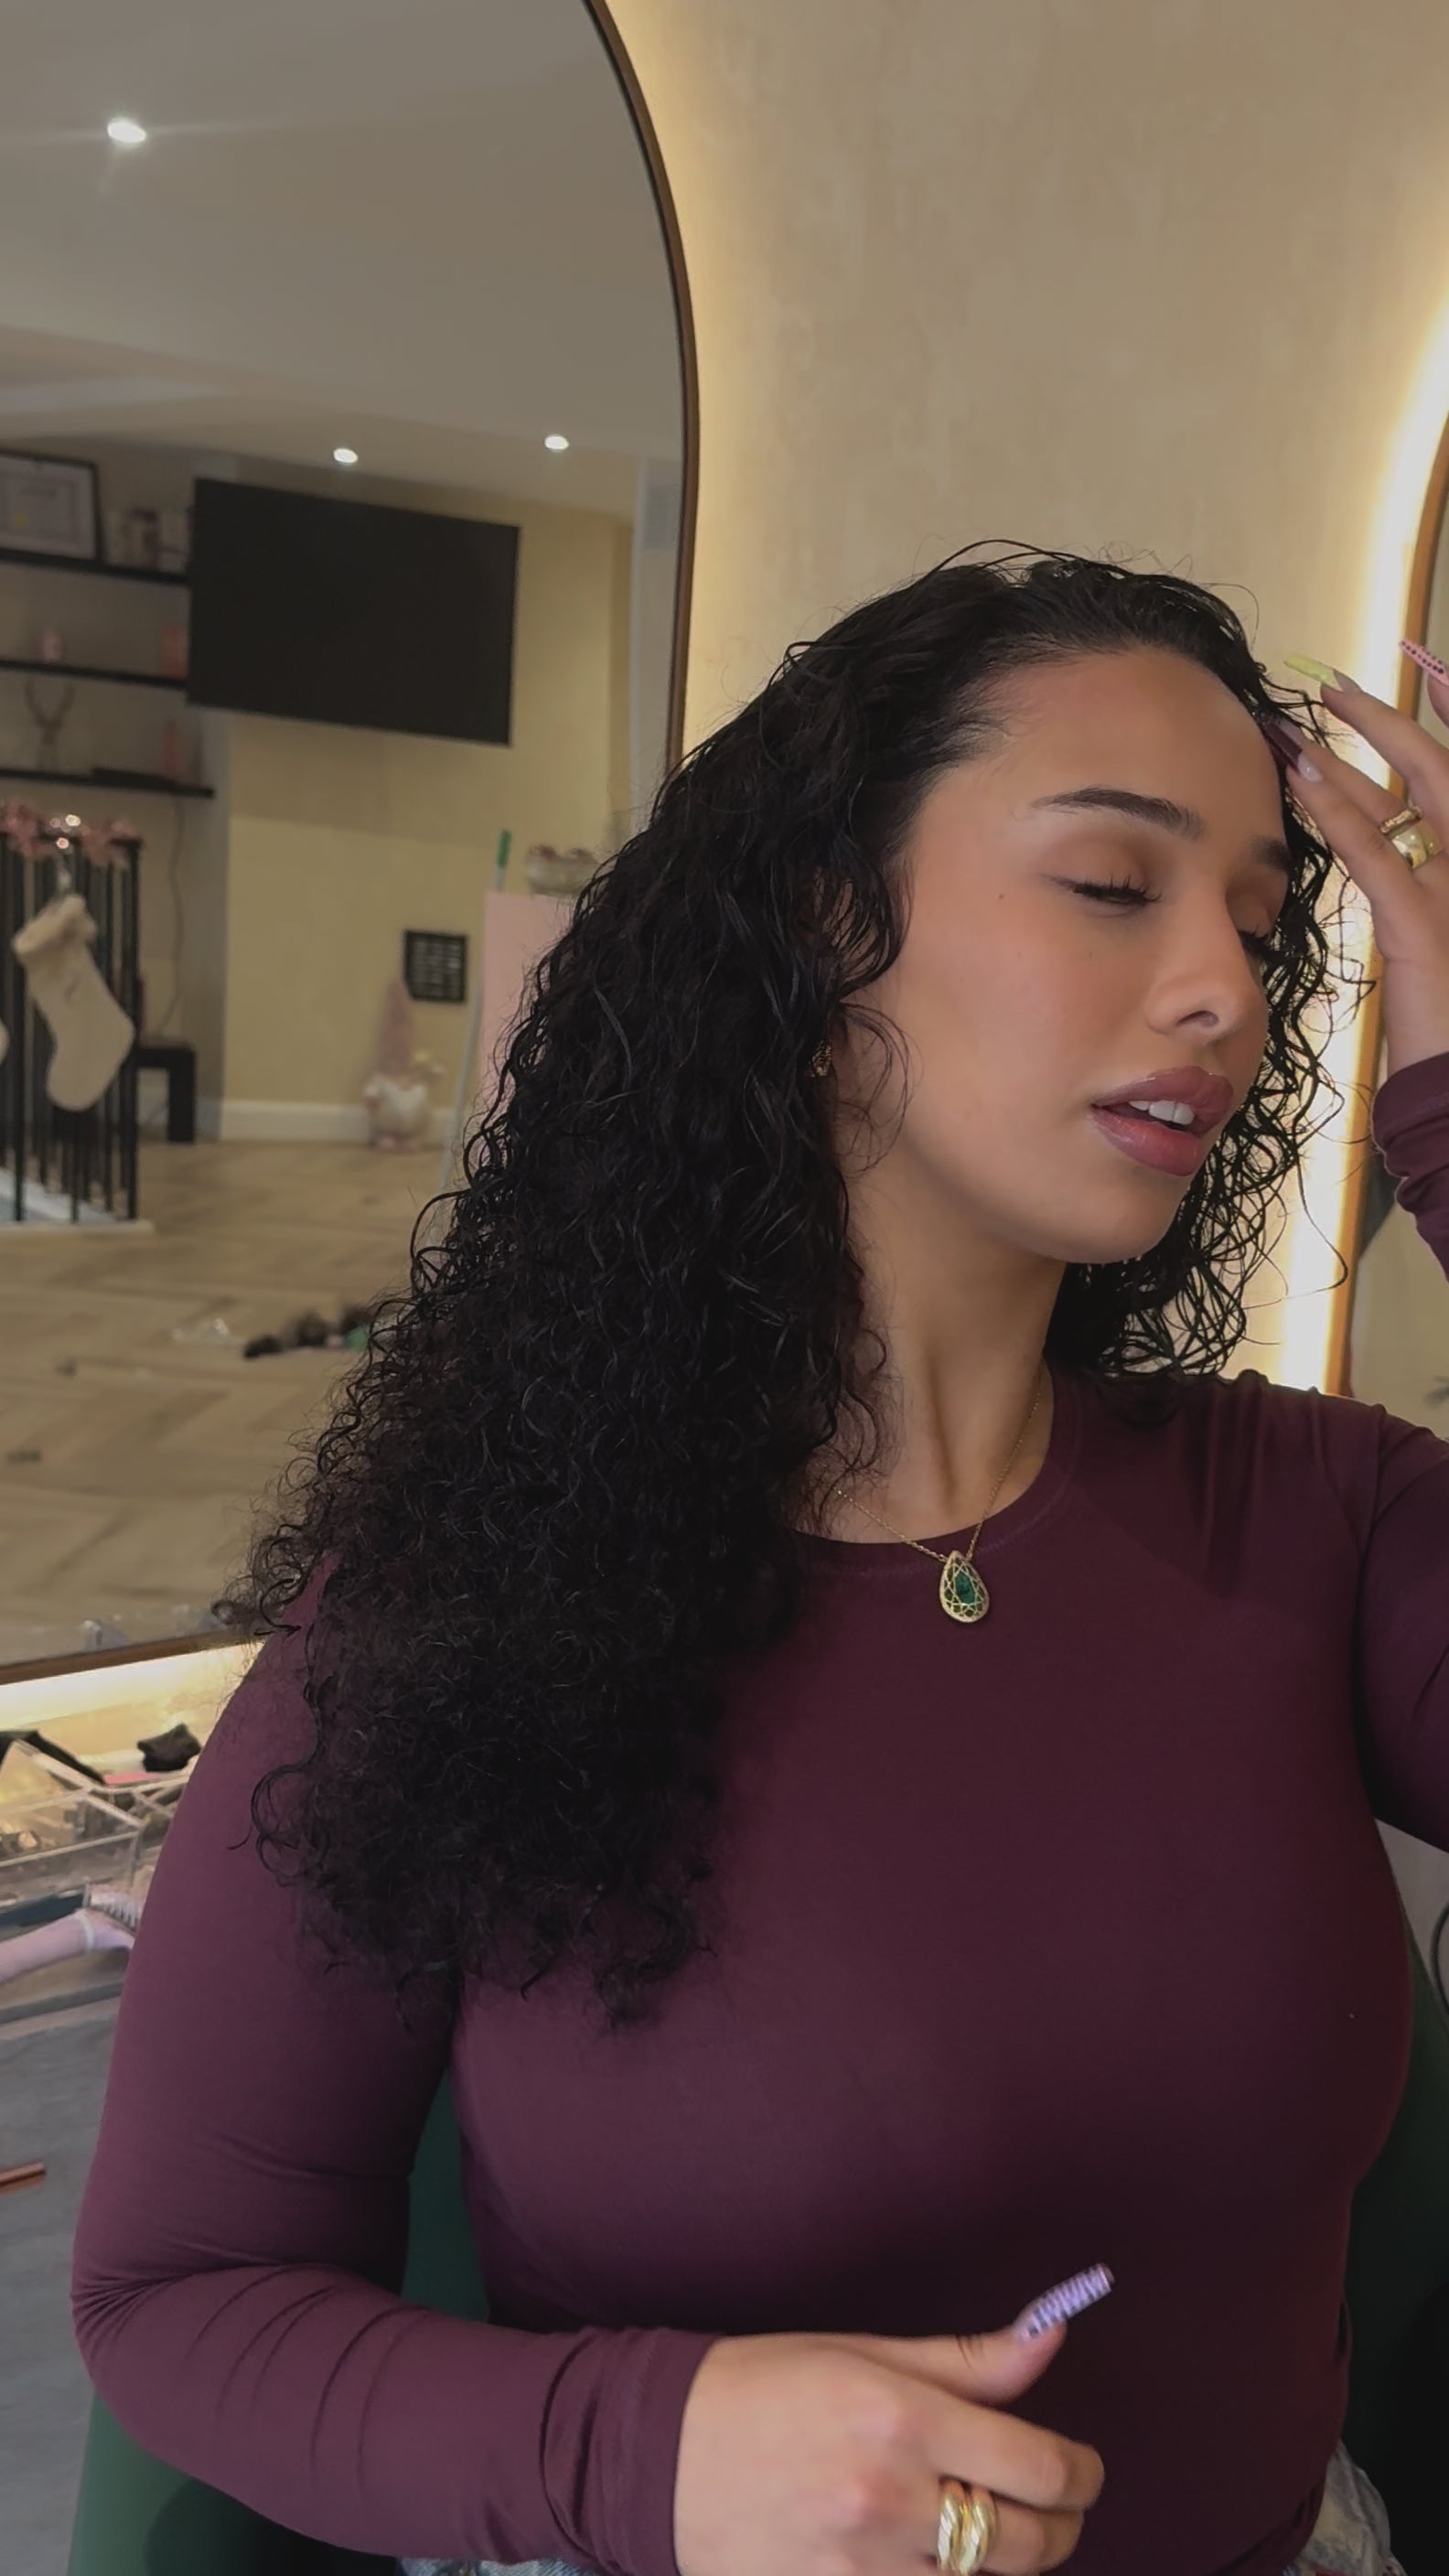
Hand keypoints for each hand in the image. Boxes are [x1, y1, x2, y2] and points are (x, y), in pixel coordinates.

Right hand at [673, 2316, 1103, 2575]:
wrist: (657, 2453)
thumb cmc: (762, 2386)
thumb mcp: (862, 2353)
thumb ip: (966, 2361)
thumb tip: (1053, 2337)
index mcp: (900, 2418)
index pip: (1042, 2466)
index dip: (1083, 2473)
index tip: (1082, 2468)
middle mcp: (887, 2498)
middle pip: (1031, 2542)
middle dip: (1059, 2524)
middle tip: (1048, 2505)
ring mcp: (859, 2570)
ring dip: (1003, 2563)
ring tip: (988, 2532)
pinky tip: (936, 2564)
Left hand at [1280, 664, 1448, 1080]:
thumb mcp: (1443, 941)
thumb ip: (1428, 886)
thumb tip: (1405, 856)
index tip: (1423, 670)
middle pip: (1448, 768)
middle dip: (1394, 719)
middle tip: (1335, 687)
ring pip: (1415, 796)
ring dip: (1354, 751)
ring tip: (1300, 723)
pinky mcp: (1426, 927)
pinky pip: (1377, 854)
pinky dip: (1338, 812)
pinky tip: (1303, 780)